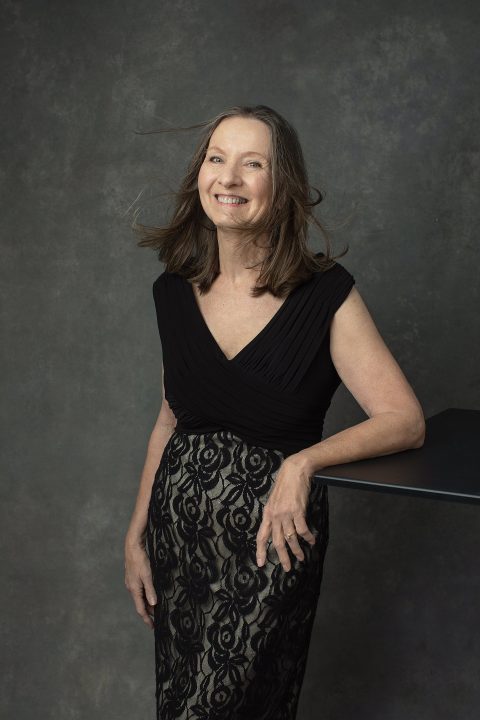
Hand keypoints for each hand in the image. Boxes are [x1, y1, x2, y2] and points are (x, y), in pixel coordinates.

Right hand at [124, 540, 156, 628]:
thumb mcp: (147, 575)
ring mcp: (131, 583)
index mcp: (134, 590)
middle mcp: (131, 588)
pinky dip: (146, 595)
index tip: (152, 626)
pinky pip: (139, 591)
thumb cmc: (140, 560)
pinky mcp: (133, 578)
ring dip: (147, 603)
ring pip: (140, 597)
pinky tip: (151, 594)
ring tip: (156, 608)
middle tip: (158, 618)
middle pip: (140, 604)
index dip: (147, 619)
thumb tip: (153, 604)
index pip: (141, 609)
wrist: (132, 547)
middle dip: (148, 612)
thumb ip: (150, 590)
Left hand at [256, 454, 315, 571]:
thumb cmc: (285, 484)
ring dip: (297, 550)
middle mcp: (275, 516)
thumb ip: (274, 514)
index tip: (260, 563)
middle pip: (277, 541)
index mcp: (267, 514)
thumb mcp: (274, 500)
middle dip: (283, 557)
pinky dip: (307, 537)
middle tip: (288, 568)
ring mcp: (286, 514)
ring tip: (302, 557)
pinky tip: (311, 541)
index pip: (261, 536)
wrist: (294, 471)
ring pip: (291, 538)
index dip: (260, 551)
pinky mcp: (297, 511)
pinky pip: (302, 529)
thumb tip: (276, 528)